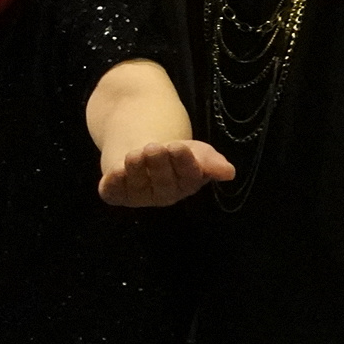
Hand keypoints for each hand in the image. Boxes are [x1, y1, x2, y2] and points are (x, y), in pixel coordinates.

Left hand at [100, 139, 235, 207]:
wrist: (141, 149)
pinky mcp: (115, 194)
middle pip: (164, 184)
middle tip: (154, 147)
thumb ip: (213, 162)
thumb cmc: (174, 153)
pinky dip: (114, 183)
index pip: (188, 177)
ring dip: (137, 170)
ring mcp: (138, 197)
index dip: (183, 163)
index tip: (178, 146)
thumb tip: (229, 173)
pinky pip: (114, 193)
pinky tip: (116, 172)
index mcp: (187, 185)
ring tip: (135, 153)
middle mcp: (163, 196)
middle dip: (159, 165)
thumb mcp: (197, 151)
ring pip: (138, 186)